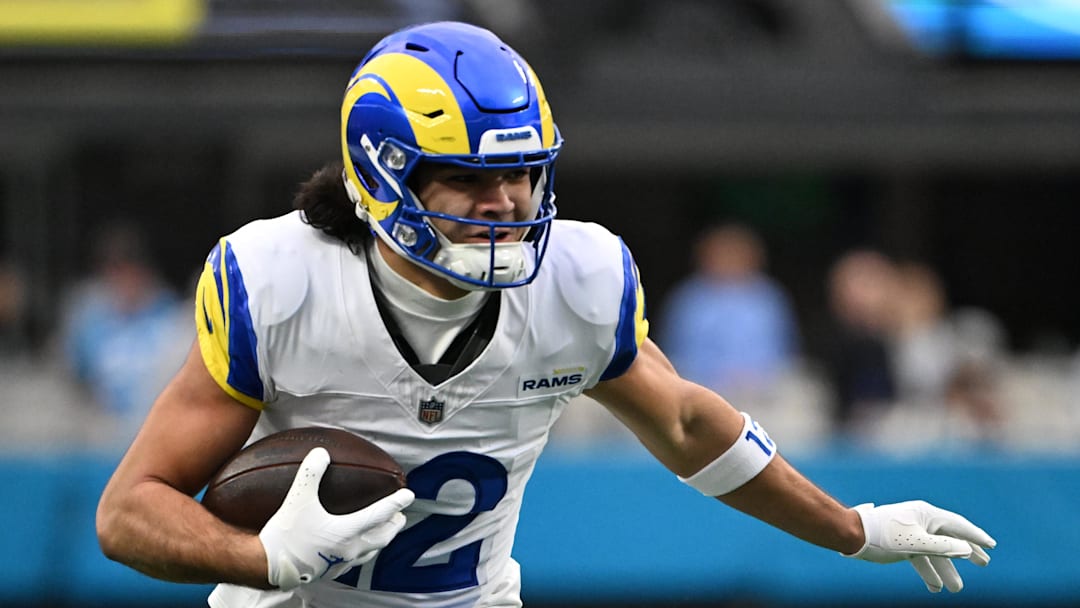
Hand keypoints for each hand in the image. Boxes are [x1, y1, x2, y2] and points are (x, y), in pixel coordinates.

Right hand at [257, 447, 413, 589]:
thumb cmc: (285, 535)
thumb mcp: (297, 499)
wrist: (266, 567)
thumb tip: (321, 453)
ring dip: (381, 540)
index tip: (409, 495)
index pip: (379, 515)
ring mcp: (340, 563)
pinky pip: (354, 561)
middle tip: (400, 516)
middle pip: (381, 537)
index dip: (395, 503)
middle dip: (393, 526)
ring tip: (383, 532)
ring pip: (370, 551)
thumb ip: (310, 473)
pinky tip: (353, 547)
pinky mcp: (329, 571)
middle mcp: (349, 549)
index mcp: (347, 532)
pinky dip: (363, 550)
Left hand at [846, 500, 995, 592]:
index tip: (992, 545)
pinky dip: (927, 571)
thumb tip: (967, 550)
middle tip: (985, 564)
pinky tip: (934, 587)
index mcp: (926, 514)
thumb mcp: (916, 543)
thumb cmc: (884, 535)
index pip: (958, 526)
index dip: (976, 536)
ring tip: (957, 589)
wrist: (853, 535)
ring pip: (935, 552)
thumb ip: (943, 547)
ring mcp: (911, 532)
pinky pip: (920, 558)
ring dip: (946, 570)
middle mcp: (921, 521)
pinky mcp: (902, 543)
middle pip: (950, 538)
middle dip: (967, 553)